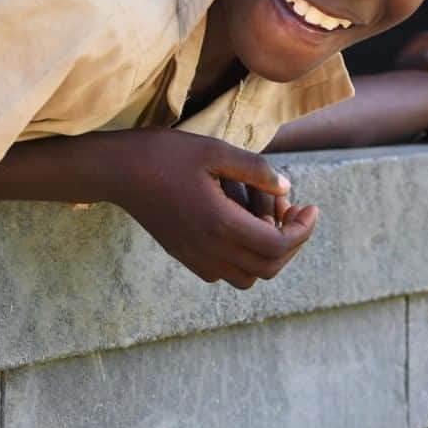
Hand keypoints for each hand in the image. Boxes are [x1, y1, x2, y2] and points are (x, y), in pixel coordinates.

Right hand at [107, 127, 317, 288]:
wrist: (117, 170)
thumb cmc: (165, 154)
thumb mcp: (215, 150)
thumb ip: (255, 170)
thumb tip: (287, 188)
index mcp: (219, 223)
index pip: (277, 247)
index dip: (302, 231)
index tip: (310, 207)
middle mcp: (208, 249)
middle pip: (267, 268)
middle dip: (291, 241)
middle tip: (292, 209)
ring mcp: (193, 256)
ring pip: (246, 276)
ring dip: (267, 252)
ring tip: (267, 216)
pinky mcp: (183, 255)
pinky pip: (223, 273)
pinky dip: (243, 256)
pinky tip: (241, 223)